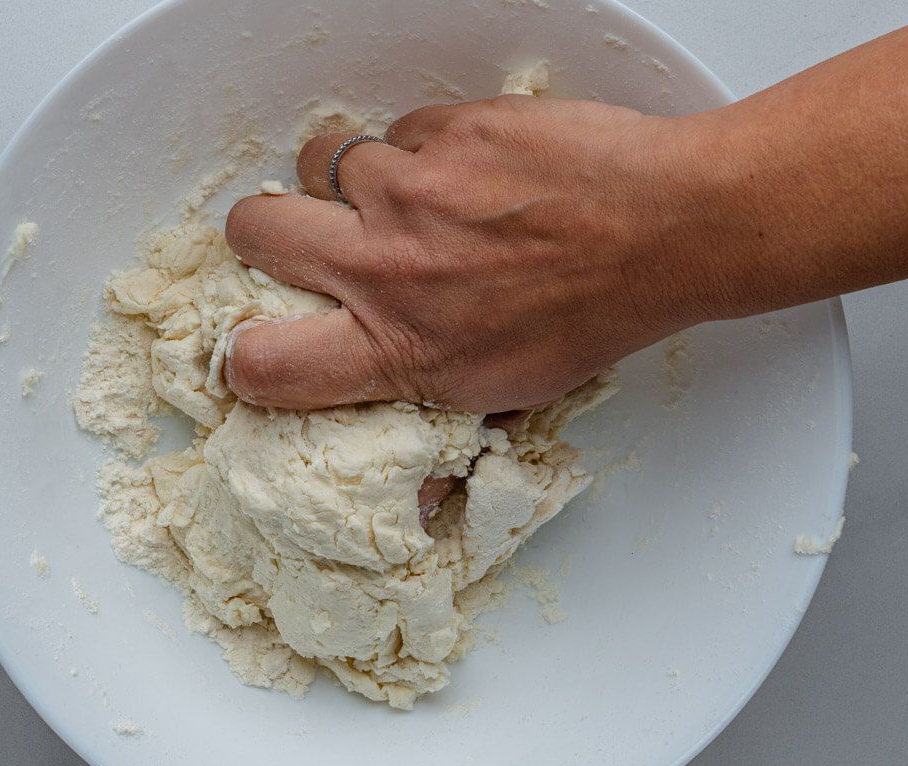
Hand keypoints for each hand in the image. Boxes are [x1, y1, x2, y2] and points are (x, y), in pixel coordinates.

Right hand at [224, 94, 716, 412]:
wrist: (666, 229)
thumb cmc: (597, 315)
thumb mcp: (512, 396)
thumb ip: (443, 420)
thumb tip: (418, 492)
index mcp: (399, 348)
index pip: (262, 363)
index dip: (242, 355)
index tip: (256, 343)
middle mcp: (387, 267)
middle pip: (254, 228)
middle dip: (264, 231)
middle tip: (306, 235)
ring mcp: (410, 189)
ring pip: (320, 161)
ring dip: (350, 179)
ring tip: (404, 195)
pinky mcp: (443, 132)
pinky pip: (396, 131)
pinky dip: (418, 149)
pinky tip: (466, 172)